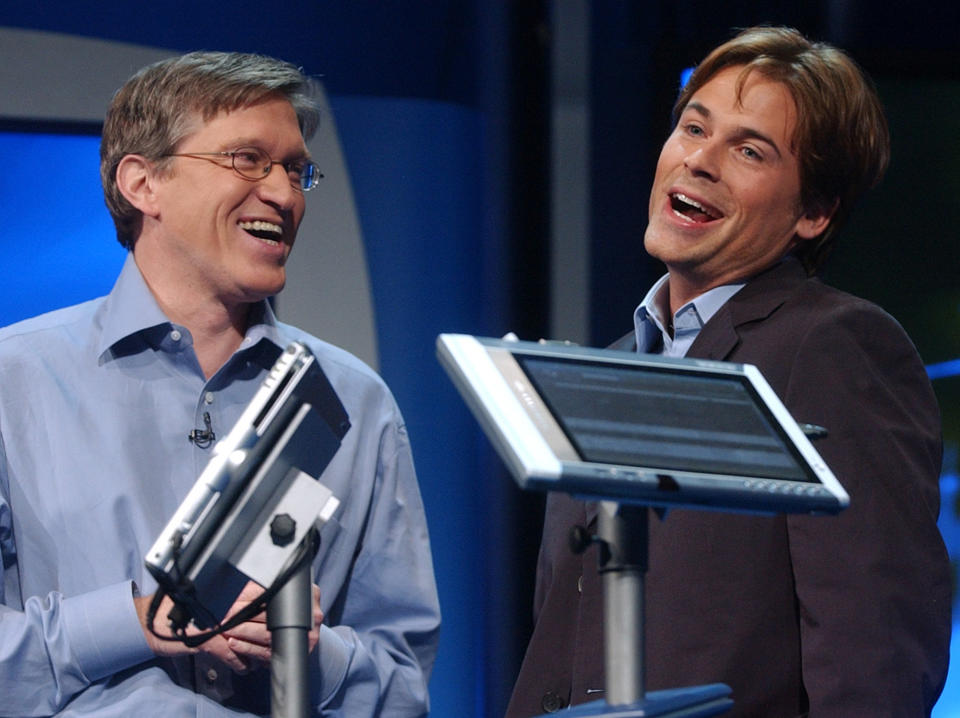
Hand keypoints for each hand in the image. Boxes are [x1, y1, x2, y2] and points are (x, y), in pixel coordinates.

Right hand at [135, 581, 323, 674]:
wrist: (153, 621)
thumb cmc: (184, 610)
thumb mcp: (213, 600)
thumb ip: (238, 601)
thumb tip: (264, 609)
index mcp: (231, 590)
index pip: (263, 599)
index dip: (277, 614)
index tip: (287, 624)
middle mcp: (227, 603)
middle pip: (261, 620)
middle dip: (272, 636)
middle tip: (282, 646)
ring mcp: (218, 621)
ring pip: (251, 639)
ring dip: (261, 653)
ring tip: (267, 660)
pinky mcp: (207, 640)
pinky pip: (232, 654)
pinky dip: (241, 663)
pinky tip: (247, 668)